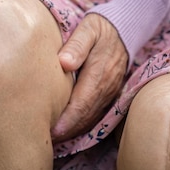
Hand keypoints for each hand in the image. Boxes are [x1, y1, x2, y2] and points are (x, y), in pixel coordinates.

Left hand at [51, 13, 128, 141]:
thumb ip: (77, 45)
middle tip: (45, 141)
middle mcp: (106, 88)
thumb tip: (63, 64)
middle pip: (84, 117)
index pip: (81, 104)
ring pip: (90, 118)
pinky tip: (66, 130)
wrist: (124, 30)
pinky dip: (80, 125)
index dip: (66, 120)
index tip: (51, 131)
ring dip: (72, 131)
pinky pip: (94, 114)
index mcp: (99, 73)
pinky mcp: (108, 95)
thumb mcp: (88, 29)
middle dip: (66, 131)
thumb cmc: (100, 28)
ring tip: (52, 140)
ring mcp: (109, 93)